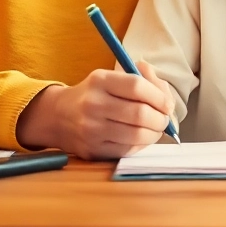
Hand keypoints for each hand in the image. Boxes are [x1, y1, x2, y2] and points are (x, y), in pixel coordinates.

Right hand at [17, 60, 173, 159]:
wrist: (58, 116)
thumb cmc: (95, 94)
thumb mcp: (112, 76)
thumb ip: (144, 78)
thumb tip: (167, 99)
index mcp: (100, 80)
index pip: (137, 86)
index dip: (159, 96)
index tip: (167, 103)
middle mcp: (93, 104)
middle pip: (139, 114)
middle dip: (160, 119)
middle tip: (164, 119)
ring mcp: (90, 129)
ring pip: (136, 135)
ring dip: (154, 134)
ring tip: (156, 129)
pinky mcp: (92, 150)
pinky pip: (126, 150)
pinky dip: (141, 146)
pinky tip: (141, 139)